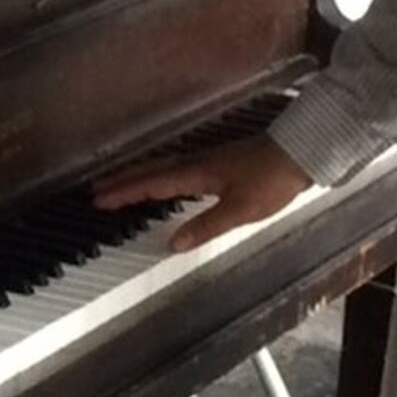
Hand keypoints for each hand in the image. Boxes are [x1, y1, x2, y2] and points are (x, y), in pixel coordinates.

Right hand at [89, 135, 309, 251]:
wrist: (300, 152)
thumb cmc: (270, 181)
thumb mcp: (240, 210)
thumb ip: (205, 226)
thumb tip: (171, 244)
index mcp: (195, 173)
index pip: (151, 184)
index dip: (124, 193)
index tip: (97, 199)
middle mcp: (195, 162)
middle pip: (151, 170)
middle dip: (123, 181)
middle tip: (96, 190)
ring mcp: (207, 159)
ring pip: (163, 166)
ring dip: (139, 175)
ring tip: (120, 184)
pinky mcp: (219, 161)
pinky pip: (176, 167)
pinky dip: (159, 174)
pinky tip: (165, 181)